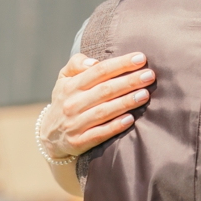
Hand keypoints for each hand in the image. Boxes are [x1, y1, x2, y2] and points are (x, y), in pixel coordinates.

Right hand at [39, 52, 154, 159]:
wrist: (50, 135)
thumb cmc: (67, 99)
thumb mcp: (64, 79)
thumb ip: (76, 64)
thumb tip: (94, 61)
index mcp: (71, 86)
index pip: (99, 71)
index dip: (121, 64)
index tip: (141, 58)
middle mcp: (72, 104)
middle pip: (105, 90)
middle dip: (129, 82)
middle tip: (150, 75)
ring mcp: (74, 124)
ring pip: (103, 111)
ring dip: (126, 102)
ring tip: (145, 94)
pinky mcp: (78, 142)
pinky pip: (99, 133)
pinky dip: (115, 126)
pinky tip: (131, 119)